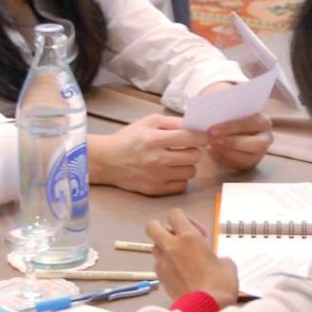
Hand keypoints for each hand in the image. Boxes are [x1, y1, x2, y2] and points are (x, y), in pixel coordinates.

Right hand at [90, 115, 205, 195]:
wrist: (107, 161)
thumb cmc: (129, 138)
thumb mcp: (149, 122)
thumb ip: (173, 122)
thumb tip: (195, 125)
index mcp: (156, 139)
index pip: (191, 138)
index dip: (202, 136)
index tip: (204, 136)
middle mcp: (158, 159)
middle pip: (194, 156)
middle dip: (193, 150)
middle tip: (186, 148)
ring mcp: (157, 177)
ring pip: (191, 172)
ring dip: (188, 165)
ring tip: (177, 160)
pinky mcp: (156, 190)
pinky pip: (182, 186)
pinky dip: (181, 178)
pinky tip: (172, 171)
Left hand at [146, 209, 238, 307]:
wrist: (206, 310)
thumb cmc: (220, 285)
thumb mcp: (227, 264)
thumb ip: (216, 255)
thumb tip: (214, 261)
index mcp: (189, 238)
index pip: (175, 214)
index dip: (186, 219)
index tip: (200, 233)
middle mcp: (171, 247)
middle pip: (153, 226)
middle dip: (162, 228)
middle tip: (178, 238)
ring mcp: (163, 263)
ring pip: (154, 246)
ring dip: (165, 248)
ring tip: (181, 258)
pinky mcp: (160, 279)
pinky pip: (158, 265)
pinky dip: (166, 266)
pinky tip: (180, 274)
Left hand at [199, 82, 272, 169]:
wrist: (236, 128)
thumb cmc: (233, 116)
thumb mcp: (232, 110)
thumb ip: (226, 110)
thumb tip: (212, 111)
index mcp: (263, 122)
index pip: (249, 123)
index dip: (230, 127)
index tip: (212, 129)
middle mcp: (265, 138)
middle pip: (253, 144)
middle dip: (231, 142)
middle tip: (212, 139)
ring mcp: (259, 153)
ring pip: (245, 157)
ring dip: (225, 152)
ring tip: (210, 146)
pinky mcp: (250, 163)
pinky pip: (237, 165)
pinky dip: (223, 159)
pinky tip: (213, 151)